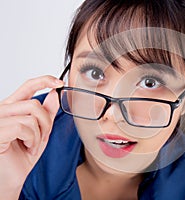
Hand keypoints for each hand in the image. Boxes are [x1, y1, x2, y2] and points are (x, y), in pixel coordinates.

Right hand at [0, 76, 63, 198]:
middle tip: (43, 137)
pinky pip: (24, 127)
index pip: (27, 86)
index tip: (59, 83)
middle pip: (35, 104)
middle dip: (46, 123)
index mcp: (11, 108)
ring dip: (39, 134)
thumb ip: (47, 113)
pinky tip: (27, 148)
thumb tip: (54, 94)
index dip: (44, 80)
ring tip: (32, 146)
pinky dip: (32, 140)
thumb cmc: (21, 156)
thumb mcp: (41, 132)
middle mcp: (2, 110)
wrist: (11, 178)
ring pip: (32, 115)